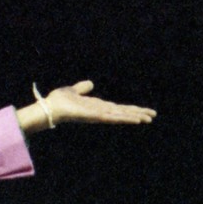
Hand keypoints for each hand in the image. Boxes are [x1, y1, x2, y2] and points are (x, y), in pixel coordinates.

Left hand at [17, 80, 155, 133]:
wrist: (49, 107)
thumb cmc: (59, 101)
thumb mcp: (74, 90)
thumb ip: (82, 88)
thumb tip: (90, 84)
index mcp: (97, 106)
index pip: (118, 108)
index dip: (130, 109)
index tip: (142, 111)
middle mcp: (100, 112)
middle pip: (123, 112)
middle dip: (137, 114)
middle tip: (153, 116)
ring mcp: (98, 115)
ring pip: (121, 116)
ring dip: (135, 117)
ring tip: (148, 118)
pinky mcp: (95, 116)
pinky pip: (112, 118)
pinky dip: (124, 118)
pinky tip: (135, 119)